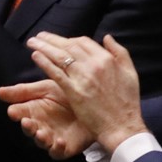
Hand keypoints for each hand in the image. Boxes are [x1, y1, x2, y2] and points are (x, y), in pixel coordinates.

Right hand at [0, 78, 95, 158]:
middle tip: (27, 122)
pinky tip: (59, 141)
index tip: (14, 111)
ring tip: (42, 133)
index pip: (19, 112)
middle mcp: (40, 125)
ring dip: (39, 138)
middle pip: (29, 129)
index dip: (16, 113)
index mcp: (33, 110)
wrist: (95, 102)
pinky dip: (56, 148)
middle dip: (27, 127)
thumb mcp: (46, 88)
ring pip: (41, 142)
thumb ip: (24, 91)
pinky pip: (57, 152)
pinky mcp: (65, 148)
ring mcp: (51, 137)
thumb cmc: (68, 94)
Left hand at [27, 32, 145, 151]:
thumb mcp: (130, 72)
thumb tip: (107, 37)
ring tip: (32, 42)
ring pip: (59, 56)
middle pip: (68, 46)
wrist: (122, 126)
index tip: (59, 41)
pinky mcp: (74, 92)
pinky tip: (35, 56)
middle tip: (39, 36)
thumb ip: (120, 52)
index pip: (83, 42)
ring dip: (43, 47)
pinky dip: (44, 63)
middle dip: (52, 39)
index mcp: (107, 59)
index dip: (69, 39)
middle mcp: (94, 65)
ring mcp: (83, 78)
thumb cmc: (127, 102)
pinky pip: (56, 73)